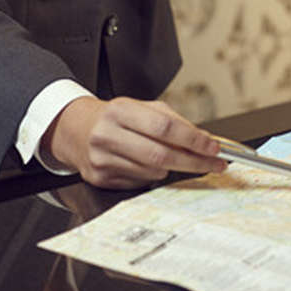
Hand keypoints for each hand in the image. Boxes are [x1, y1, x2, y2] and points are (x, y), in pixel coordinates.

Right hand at [43, 96, 226, 189]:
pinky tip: (147, 165)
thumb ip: (173, 121)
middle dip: (194, 162)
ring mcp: (101, 159)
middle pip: (161, 155)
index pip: (165, 127)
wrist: (75, 130)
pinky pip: (139, 182)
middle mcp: (108, 134)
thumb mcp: (141, 108)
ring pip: (152, 172)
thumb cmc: (115, 118)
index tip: (214, 147)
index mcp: (121, 111)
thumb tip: (204, 141)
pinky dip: (153, 176)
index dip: (193, 139)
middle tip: (216, 164)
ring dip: (172, 169)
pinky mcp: (99, 178)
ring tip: (173, 159)